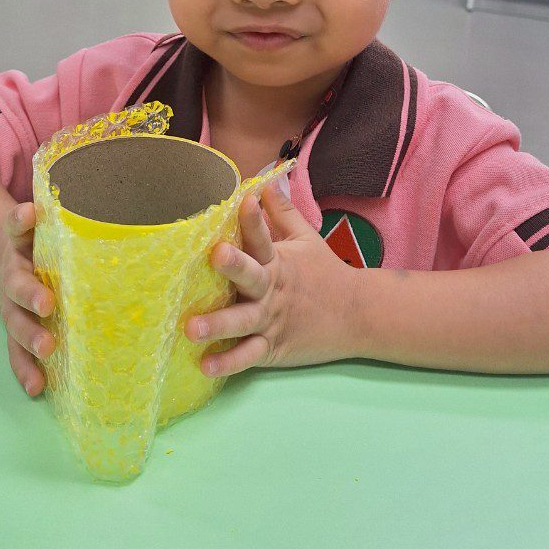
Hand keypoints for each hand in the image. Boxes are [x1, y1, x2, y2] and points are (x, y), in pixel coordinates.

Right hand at [0, 202, 55, 396]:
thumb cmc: (35, 238)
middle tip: (48, 304)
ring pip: (16, 324)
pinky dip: (25, 369)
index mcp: (19, 245)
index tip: (31, 212)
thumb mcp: (39, 220)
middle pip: (18, 286)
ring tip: (47, 351)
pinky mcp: (14, 329)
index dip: (22, 220)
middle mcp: (11, 276)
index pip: (18, 227)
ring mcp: (10, 306)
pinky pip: (16, 352)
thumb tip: (62, 191)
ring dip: (30, 338)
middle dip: (31, 296)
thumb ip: (51, 210)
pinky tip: (38, 387)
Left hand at [184, 181, 358, 376]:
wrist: (358, 315)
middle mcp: (272, 290)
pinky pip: (248, 356)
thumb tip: (266, 182)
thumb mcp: (307, 239)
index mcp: (278, 261)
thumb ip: (283, 212)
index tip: (245, 200)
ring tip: (190, 328)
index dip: (254, 219)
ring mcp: (272, 321)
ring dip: (218, 325)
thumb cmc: (325, 273)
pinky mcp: (272, 348)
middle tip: (215, 255)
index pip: (264, 236)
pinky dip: (228, 363)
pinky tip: (205, 366)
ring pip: (243, 322)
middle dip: (234, 266)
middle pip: (251, 276)